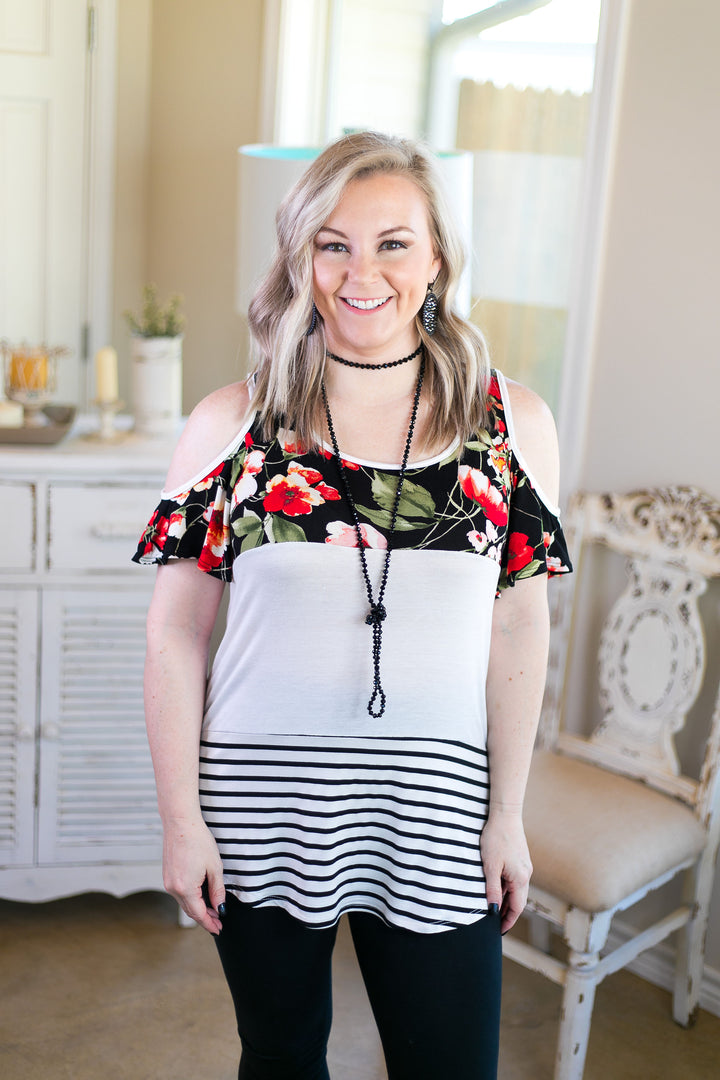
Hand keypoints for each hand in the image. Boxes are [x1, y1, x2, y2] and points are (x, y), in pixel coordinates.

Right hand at [162, 817, 225, 933]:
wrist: (180, 823)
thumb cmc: (198, 841)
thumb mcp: (214, 867)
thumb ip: (217, 890)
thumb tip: (219, 908)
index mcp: (185, 888)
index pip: (199, 914)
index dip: (210, 923)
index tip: (218, 929)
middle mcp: (173, 888)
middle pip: (190, 911)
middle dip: (205, 918)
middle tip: (218, 923)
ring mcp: (168, 882)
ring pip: (184, 903)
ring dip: (198, 908)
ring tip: (212, 910)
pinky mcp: (167, 876)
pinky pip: (180, 893)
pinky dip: (190, 898)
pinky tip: (201, 897)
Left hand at [480, 810, 532, 933]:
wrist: (505, 815)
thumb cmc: (496, 839)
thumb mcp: (490, 866)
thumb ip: (492, 889)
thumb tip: (492, 910)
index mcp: (520, 879)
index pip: (516, 907)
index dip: (508, 920)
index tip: (500, 931)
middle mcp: (526, 875)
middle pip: (519, 901)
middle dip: (508, 913)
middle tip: (496, 924)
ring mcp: (525, 866)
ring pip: (517, 890)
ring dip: (507, 900)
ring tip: (494, 909)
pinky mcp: (521, 859)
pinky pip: (515, 880)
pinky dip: (507, 888)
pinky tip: (497, 888)